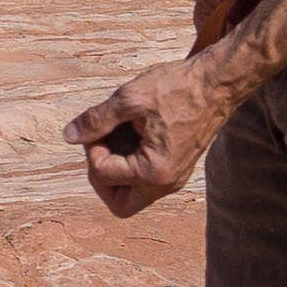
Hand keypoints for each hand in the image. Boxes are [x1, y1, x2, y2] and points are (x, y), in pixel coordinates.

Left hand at [67, 49, 239, 220]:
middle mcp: (166, 183)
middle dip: (101, 176)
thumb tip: (69, 136)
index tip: (99, 125)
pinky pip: (144, 178)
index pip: (102, 175)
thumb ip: (96, 120)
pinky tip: (133, 131)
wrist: (217, 82)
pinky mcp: (175, 168)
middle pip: (118, 204)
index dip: (91, 148)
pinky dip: (131, 161)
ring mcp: (173, 178)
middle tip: (102, 143)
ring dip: (116, 168)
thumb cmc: (178, 87)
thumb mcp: (129, 99)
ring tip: (118, 133)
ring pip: (131, 193)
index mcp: (154, 171)